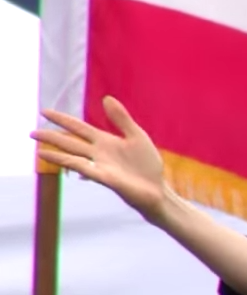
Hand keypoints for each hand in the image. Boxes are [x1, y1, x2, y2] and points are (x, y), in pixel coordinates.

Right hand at [29, 96, 170, 220]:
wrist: (157, 189)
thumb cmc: (147, 165)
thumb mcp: (137, 136)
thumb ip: (121, 119)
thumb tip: (106, 98)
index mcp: (105, 141)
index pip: (78, 127)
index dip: (62, 119)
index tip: (44, 111)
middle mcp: (99, 153)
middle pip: (70, 141)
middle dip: (51, 136)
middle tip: (32, 132)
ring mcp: (100, 166)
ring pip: (73, 155)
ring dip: (56, 152)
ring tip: (38, 148)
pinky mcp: (106, 178)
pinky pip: (85, 168)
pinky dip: (71, 163)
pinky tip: (59, 160)